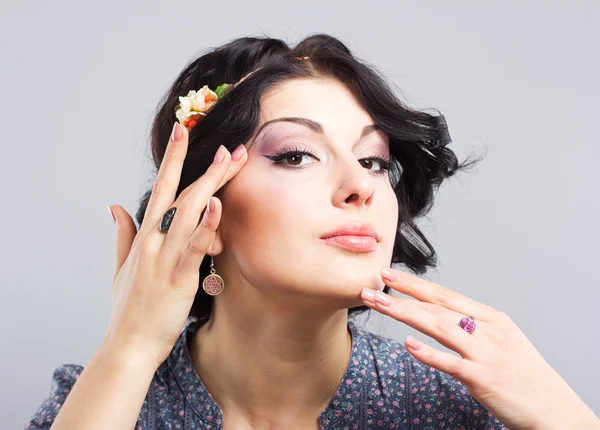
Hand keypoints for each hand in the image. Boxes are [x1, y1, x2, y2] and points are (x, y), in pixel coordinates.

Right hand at [103, 122, 247, 369]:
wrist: (128, 345)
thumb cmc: (129, 308)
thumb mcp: (121, 267)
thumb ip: (122, 234)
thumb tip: (115, 207)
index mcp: (144, 235)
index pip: (161, 188)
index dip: (172, 158)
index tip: (184, 132)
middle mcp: (154, 241)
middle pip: (182, 194)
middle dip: (206, 167)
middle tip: (228, 145)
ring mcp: (164, 258)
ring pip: (188, 213)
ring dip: (210, 184)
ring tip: (229, 160)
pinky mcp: (178, 278)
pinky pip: (193, 248)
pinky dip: (205, 226)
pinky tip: (218, 206)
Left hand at [360, 267, 599, 429]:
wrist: (554, 408)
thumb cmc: (524, 374)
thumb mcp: (502, 339)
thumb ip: (472, 326)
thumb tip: (438, 314)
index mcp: (491, 318)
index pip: (445, 295)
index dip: (415, 284)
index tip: (389, 274)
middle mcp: (488, 331)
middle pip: (437, 307)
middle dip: (402, 295)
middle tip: (371, 287)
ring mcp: (485, 354)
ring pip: (439, 327)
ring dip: (406, 314)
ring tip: (380, 304)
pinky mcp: (483, 379)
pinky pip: (451, 363)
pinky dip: (429, 353)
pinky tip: (408, 344)